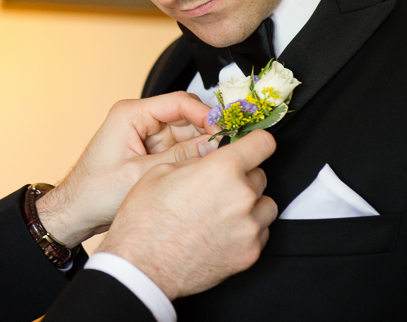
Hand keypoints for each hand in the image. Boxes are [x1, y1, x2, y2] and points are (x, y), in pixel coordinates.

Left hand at [36, 91, 217, 247]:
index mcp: (130, 114)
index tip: (225, 129)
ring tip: (216, 165)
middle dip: (206, 133)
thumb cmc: (93, 192)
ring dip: (201, 148)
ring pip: (186, 134)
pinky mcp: (149, 151)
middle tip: (227, 151)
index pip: (178, 103)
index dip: (205, 114)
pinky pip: (179, 149)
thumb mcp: (140, 175)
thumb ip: (178, 158)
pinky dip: (191, 158)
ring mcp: (145, 135)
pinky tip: (201, 172)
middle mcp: (138, 120)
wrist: (76, 212)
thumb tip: (214, 146)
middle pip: (186, 117)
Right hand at [99, 129, 277, 299]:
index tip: (252, 145)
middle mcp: (242, 196)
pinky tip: (220, 232)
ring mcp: (249, 228)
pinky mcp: (250, 253)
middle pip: (260, 175)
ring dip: (248, 204)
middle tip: (216, 187)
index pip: (262, 143)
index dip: (256, 142)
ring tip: (220, 212)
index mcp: (221, 169)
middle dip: (242, 177)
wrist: (142, 266)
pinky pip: (260, 233)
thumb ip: (196, 160)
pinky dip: (246, 230)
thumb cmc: (145, 220)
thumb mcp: (162, 172)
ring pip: (264, 205)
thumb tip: (211, 157)